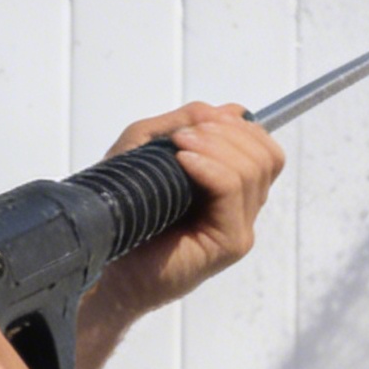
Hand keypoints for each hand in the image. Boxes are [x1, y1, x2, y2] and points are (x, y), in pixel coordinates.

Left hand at [77, 103, 284, 361]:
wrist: (103, 259)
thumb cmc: (122, 209)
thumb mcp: (146, 148)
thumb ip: (184, 123)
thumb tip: (228, 110)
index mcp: (229, 188)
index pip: (263, 149)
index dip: (237, 126)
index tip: (196, 121)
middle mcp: (241, 208)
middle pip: (265, 155)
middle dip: (226, 132)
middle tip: (183, 134)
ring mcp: (239, 227)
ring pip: (253, 168)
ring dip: (215, 145)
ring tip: (179, 147)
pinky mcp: (230, 243)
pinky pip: (234, 191)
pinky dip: (211, 168)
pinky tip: (183, 163)